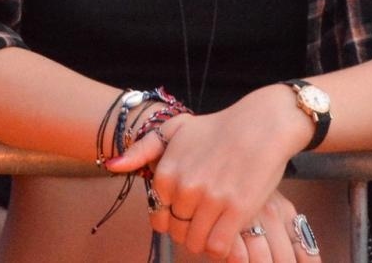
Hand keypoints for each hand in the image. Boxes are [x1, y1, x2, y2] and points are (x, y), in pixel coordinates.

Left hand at [110, 87, 313, 258]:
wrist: (260, 125)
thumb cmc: (216, 129)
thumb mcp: (174, 130)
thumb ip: (141, 150)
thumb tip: (110, 166)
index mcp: (166, 172)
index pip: (159, 218)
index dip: (172, 219)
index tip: (186, 212)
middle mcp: (185, 187)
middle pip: (178, 232)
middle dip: (189, 231)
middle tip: (204, 219)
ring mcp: (211, 199)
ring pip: (197, 242)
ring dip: (206, 240)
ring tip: (217, 225)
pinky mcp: (237, 210)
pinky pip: (219, 246)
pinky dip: (222, 246)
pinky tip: (229, 232)